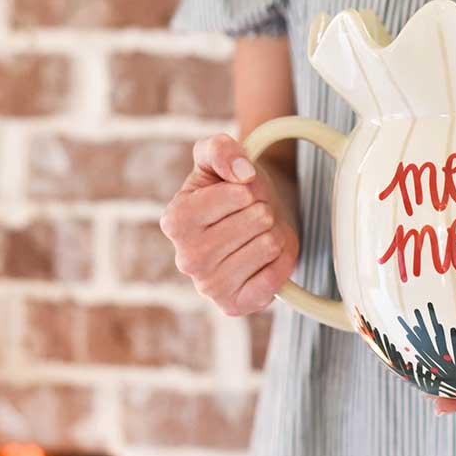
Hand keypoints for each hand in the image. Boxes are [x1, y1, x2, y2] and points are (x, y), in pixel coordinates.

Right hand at [160, 133, 298, 315]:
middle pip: (257, 220)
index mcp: (175, 220)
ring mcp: (209, 286)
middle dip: (264, 211)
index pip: (237, 195)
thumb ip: (221, 149)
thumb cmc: (233, 186)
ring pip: (269, 245)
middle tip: (253, 216)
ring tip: (257, 235)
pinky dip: (280, 263)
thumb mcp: (219, 154)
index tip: (240, 193)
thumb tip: (242, 172)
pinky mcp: (234, 306)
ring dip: (274, 234)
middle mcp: (186, 258)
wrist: (253, 217)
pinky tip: (263, 259)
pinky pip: (275, 279)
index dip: (249, 188)